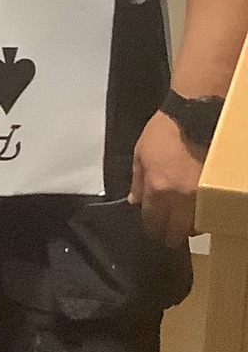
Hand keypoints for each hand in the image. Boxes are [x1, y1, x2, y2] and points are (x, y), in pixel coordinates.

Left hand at [129, 111, 202, 248]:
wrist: (195, 116)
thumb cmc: (164, 132)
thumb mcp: (140, 153)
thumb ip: (137, 181)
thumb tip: (135, 202)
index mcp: (158, 188)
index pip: (153, 222)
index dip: (152, 230)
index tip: (152, 230)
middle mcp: (180, 197)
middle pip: (176, 232)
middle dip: (169, 236)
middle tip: (167, 233)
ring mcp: (201, 194)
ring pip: (195, 226)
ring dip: (187, 228)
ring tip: (182, 222)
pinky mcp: (215, 189)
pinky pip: (209, 212)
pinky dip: (201, 216)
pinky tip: (196, 212)